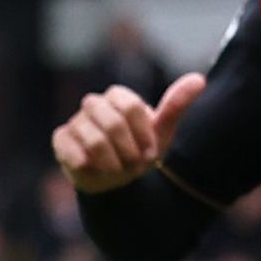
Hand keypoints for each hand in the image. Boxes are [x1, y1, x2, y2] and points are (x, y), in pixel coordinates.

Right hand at [53, 73, 200, 192]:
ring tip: (117, 169)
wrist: (117, 181)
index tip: (150, 152)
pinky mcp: (61, 140)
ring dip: (112, 162)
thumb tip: (199, 79)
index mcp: (118, 98)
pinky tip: (92, 168)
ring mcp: (75, 122)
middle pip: (112, 122)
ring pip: (94, 139)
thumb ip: (176, 105)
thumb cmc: (140, 152)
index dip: (143, 133)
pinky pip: (69, 147)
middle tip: (134, 163)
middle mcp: (94, 105)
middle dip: (128, 149)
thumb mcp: (162, 131)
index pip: (130, 106)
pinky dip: (84, 161)